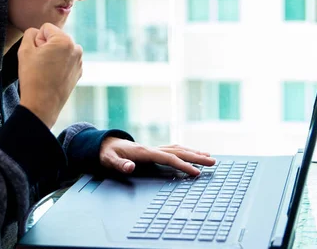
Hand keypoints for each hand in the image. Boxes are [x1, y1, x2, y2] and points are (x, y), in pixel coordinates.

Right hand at [18, 23, 82, 128]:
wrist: (42, 105)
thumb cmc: (32, 77)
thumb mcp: (24, 50)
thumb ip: (30, 33)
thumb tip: (38, 33)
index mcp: (65, 40)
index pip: (46, 28)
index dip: (37, 40)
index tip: (36, 55)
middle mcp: (76, 48)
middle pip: (55, 38)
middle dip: (46, 47)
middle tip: (40, 64)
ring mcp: (79, 61)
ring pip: (60, 49)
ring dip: (53, 55)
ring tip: (46, 71)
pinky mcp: (79, 72)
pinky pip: (66, 61)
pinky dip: (59, 65)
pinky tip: (53, 77)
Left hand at [99, 138, 215, 175]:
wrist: (103, 143)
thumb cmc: (106, 153)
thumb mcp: (109, 160)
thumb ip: (120, 164)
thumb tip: (131, 167)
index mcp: (145, 152)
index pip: (169, 158)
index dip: (183, 165)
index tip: (196, 173)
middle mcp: (152, 148)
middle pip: (178, 152)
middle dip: (196, 157)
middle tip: (213, 162)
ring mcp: (153, 148)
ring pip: (178, 149)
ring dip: (194, 152)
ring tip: (209, 157)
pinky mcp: (153, 150)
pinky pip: (173, 150)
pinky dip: (185, 151)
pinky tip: (192, 153)